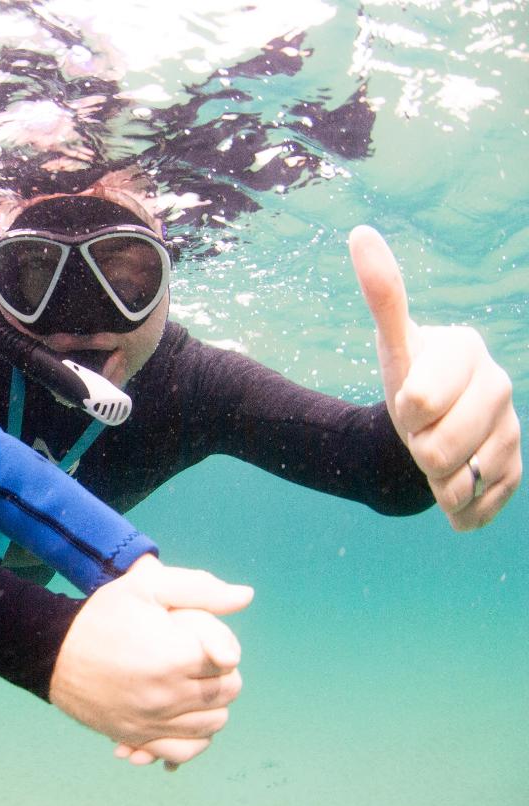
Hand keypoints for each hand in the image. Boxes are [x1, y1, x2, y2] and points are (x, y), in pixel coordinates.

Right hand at [48, 554, 252, 767]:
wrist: (52, 651)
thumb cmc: (102, 615)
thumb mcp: (146, 587)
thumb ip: (200, 589)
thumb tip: (245, 596)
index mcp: (176, 655)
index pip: (230, 661)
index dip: (220, 646)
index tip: (198, 639)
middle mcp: (169, 694)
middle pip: (227, 693)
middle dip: (220, 674)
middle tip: (197, 661)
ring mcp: (154, 720)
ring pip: (213, 723)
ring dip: (211, 704)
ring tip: (192, 686)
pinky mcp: (139, 737)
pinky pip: (187, 750)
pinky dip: (195, 737)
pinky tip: (186, 718)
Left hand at [351, 225, 521, 529]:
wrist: (423, 430)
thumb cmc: (407, 382)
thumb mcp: (394, 342)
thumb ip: (383, 293)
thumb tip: (359, 232)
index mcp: (467, 351)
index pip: (421, 400)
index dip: (406, 411)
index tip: (406, 402)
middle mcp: (499, 385)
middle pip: (439, 448)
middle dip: (416, 449)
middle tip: (414, 432)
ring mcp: (512, 428)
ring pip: (460, 479)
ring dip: (435, 481)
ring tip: (431, 460)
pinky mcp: (516, 470)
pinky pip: (481, 502)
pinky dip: (460, 507)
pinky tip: (453, 488)